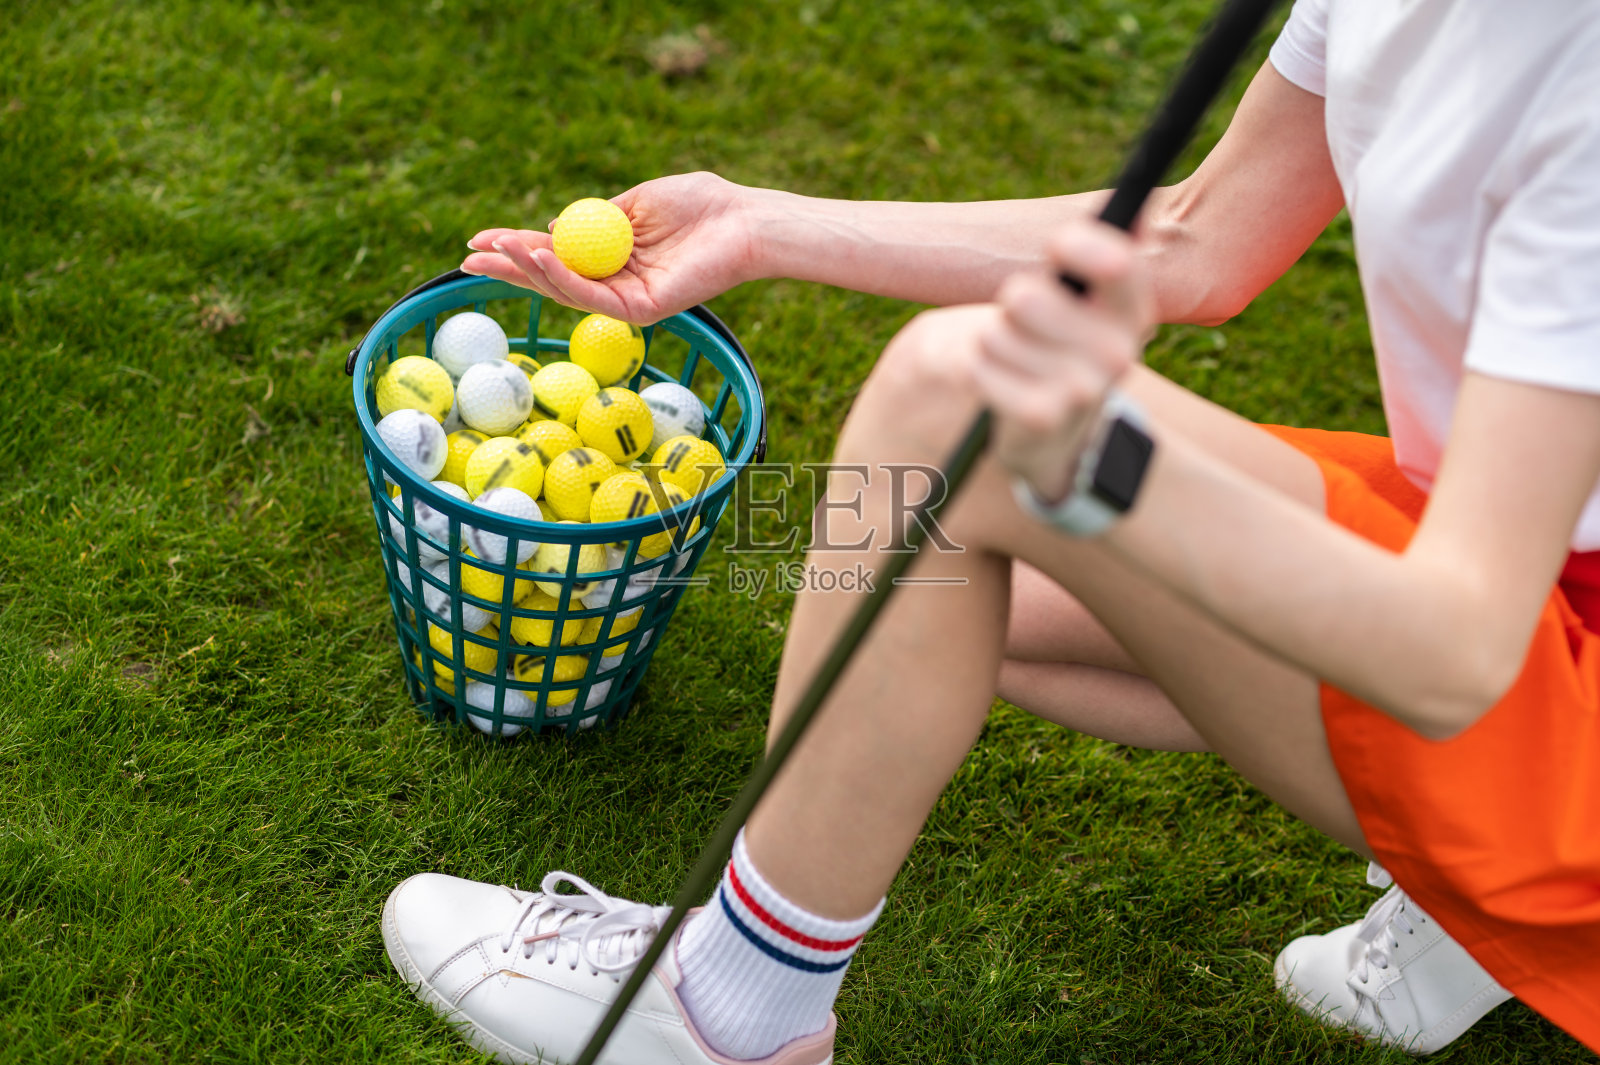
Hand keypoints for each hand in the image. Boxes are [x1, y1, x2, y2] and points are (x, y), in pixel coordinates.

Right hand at [461, 172, 759, 324]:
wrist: (742, 221)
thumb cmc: (699, 205)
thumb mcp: (636, 202)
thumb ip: (596, 216)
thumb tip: (554, 226)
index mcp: (613, 256)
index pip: (556, 256)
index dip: (517, 249)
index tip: (480, 238)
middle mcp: (616, 283)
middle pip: (551, 280)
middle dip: (507, 268)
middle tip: (466, 258)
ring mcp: (627, 300)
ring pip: (565, 290)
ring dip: (526, 270)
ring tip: (495, 251)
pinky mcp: (642, 310)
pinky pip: (592, 295)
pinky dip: (561, 277)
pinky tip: (536, 258)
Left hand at [970, 222, 1153, 501]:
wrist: (1054, 429)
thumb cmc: (1063, 342)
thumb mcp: (1089, 300)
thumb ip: (1106, 252)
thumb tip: (1135, 209)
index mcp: (1133, 312)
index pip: (1119, 264)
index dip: (1078, 245)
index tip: (1056, 247)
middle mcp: (1118, 353)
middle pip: (1026, 297)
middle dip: (1013, 301)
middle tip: (1026, 320)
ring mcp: (1083, 390)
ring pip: (995, 333)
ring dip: (992, 339)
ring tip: (1014, 354)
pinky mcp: (1044, 417)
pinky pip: (980, 370)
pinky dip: (977, 369)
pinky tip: (998, 379)